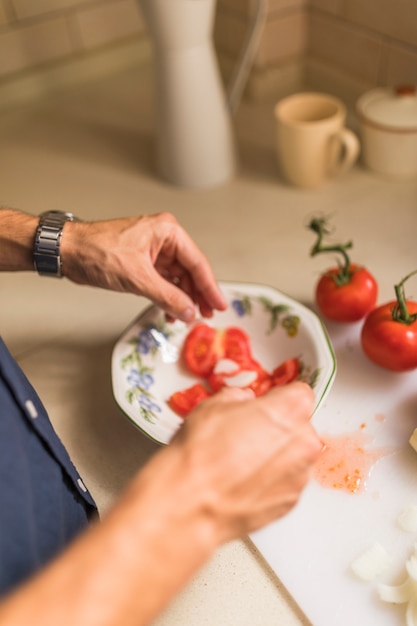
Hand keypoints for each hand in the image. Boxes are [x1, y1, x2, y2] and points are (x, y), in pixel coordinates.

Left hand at [61, 212, 226, 321]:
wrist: (68, 251)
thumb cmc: (94, 250)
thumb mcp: (137, 277)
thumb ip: (167, 296)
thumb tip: (188, 310)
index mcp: (166, 231)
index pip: (197, 262)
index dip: (210, 287)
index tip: (218, 304)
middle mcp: (163, 238)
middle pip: (190, 271)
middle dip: (197, 294)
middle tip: (206, 314)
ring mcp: (153, 250)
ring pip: (177, 278)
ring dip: (182, 298)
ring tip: (188, 316)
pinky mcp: (143, 262)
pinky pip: (164, 281)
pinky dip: (168, 296)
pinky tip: (171, 310)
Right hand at [169, 381, 320, 540]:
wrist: (190, 501)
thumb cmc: (201, 454)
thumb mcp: (213, 405)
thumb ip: (238, 398)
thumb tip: (240, 402)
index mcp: (290, 409)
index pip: (299, 393)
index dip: (278, 398)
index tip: (265, 404)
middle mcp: (303, 442)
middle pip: (299, 426)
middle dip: (277, 427)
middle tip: (246, 432)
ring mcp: (300, 475)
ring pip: (294, 456)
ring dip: (275, 455)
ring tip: (240, 460)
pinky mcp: (291, 501)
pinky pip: (286, 481)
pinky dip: (270, 479)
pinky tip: (243, 479)